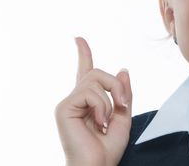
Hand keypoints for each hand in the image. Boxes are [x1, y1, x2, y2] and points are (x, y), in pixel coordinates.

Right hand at [55, 37, 131, 165]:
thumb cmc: (107, 150)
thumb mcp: (123, 117)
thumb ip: (124, 93)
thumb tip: (123, 68)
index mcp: (87, 102)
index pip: (85, 72)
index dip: (83, 54)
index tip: (78, 39)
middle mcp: (75, 99)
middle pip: (97, 72)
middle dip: (116, 85)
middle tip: (124, 103)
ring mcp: (67, 103)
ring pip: (95, 79)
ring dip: (111, 98)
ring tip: (107, 121)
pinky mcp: (64, 108)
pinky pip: (90, 92)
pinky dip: (102, 106)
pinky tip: (99, 123)